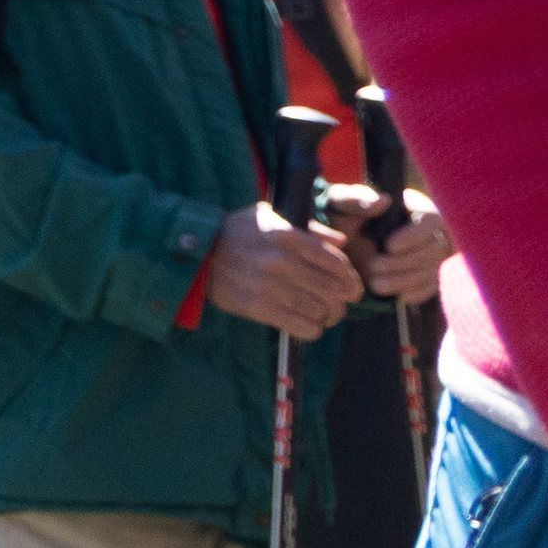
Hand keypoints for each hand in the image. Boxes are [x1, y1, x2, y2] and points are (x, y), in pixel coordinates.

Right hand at [203, 203, 364, 336]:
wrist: (194, 252)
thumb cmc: (235, 232)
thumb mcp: (269, 217)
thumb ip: (308, 230)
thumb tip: (341, 243)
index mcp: (286, 236)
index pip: (334, 261)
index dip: (350, 278)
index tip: (353, 288)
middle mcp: (279, 260)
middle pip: (331, 289)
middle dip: (343, 300)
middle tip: (341, 303)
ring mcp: (267, 285)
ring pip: (318, 309)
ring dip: (329, 316)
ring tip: (326, 315)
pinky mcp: (255, 307)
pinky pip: (299, 325)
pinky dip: (312, 329)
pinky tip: (310, 325)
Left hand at [351, 187, 455, 304]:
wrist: (341, 245)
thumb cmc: (342, 217)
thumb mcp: (340, 205)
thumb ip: (356, 200)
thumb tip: (384, 201)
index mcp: (414, 207)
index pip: (431, 220)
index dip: (414, 235)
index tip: (389, 246)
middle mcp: (430, 231)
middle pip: (434, 249)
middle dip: (404, 261)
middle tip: (374, 267)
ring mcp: (431, 255)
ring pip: (432, 270)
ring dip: (405, 280)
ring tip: (375, 284)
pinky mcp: (426, 276)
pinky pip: (431, 287)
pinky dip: (416, 293)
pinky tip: (397, 296)